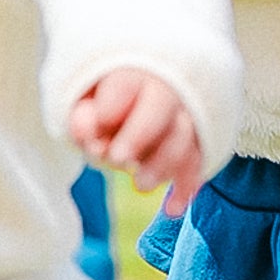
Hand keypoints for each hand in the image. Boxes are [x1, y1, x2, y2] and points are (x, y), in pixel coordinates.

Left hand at [67, 66, 205, 209]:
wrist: (147, 85)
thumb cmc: (107, 97)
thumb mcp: (86, 99)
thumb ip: (81, 114)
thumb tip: (84, 134)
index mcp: (132, 70)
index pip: (124, 85)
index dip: (109, 111)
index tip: (94, 138)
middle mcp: (166, 87)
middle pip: (161, 107)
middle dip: (140, 135)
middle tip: (118, 160)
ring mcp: (186, 114)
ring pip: (184, 136)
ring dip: (163, 164)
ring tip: (139, 185)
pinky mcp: (197, 140)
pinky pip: (198, 161)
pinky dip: (187, 186)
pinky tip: (171, 209)